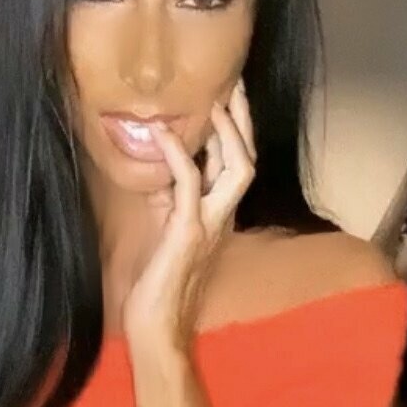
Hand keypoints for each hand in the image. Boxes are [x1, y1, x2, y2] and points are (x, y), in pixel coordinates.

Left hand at [120, 79, 256, 353]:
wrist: (158, 325)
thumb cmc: (159, 282)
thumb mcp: (166, 227)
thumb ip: (171, 197)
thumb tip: (163, 166)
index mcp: (220, 213)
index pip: (237, 162)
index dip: (237, 129)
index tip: (229, 94)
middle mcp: (223, 215)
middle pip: (248, 157)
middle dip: (243, 119)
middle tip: (233, 81)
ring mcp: (210, 223)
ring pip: (238, 168)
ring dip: (227, 132)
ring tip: (213, 100)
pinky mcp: (188, 232)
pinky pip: (188, 184)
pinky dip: (177, 155)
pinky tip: (164, 134)